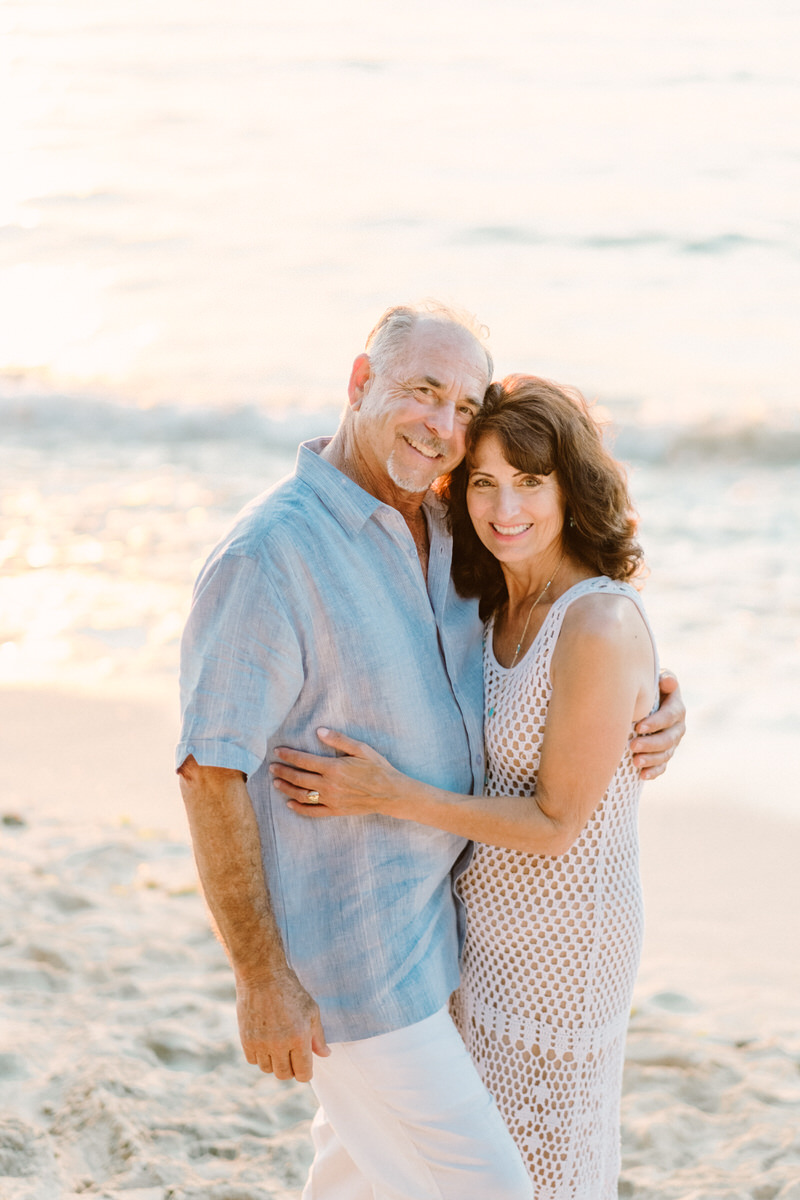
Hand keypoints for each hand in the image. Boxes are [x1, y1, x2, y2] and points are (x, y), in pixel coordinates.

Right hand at [236, 967, 329, 1082]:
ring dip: (274, 1062)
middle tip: (291, 1054)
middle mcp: (279, 1044)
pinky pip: (253, 1061)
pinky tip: (265, 1041)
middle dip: (290, 1069)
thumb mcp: (311, 1010)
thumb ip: (318, 1036)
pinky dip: (259, 1055)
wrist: (262, 975)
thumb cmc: (290, 990)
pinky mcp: (246, 1040)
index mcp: (299, 1037)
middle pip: (284, 1075)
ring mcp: (261, 1043)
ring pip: (267, 1069)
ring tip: (277, 1045)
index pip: (303, 1074)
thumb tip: (325, 1054)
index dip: (305, 1072)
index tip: (304, 1065)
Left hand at [271, 728, 403, 817]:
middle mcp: (329, 785)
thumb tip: (319, 731)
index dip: (288, 755)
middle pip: (298, 778)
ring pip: (302, 795)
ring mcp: (331, 800)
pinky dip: (299, 808)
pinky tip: (290, 803)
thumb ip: (339, 739)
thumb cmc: (377, 767)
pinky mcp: (335, 811)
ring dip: (286, 788)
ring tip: (276, 783)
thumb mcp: (361, 749)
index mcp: (333, 767)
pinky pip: (313, 811)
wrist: (391, 793)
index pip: (303, 760)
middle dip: (282, 772)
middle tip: (271, 767)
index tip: (277, 751)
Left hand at [631, 669, 685, 780]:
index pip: (669, 717)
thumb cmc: (648, 688)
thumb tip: (668, 681)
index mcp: (676, 708)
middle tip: (632, 746)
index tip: (638, 727)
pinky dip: (653, 772)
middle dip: (650, 744)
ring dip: (651, 760)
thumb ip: (664, 679)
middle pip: (668, 739)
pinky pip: (662, 766)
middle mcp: (677, 727)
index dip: (656, 723)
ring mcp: (672, 743)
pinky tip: (642, 775)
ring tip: (635, 762)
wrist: (644, 701)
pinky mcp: (664, 754)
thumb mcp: (656, 680)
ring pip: (665, 755)